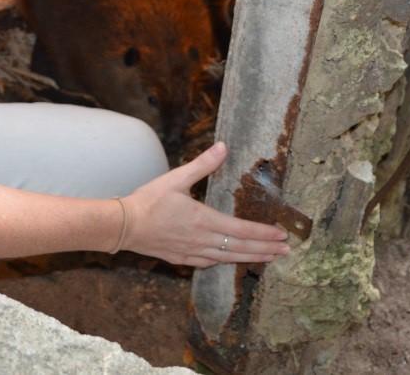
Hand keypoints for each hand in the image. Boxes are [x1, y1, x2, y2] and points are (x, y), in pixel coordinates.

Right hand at [120, 142, 291, 267]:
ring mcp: (193, 252)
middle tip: (286, 250)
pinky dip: (226, 262)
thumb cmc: (149, 200)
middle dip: (266, 250)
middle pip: (241, 249)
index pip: (242, 230)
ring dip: (251, 258)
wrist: (124, 225)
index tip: (281, 235)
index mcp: (204, 220)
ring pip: (228, 258)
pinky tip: (230, 260)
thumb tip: (223, 147)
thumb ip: (203, 164)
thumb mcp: (176, 178)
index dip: (264, 234)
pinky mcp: (182, 258)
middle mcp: (202, 240)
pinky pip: (209, 263)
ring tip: (269, 259)